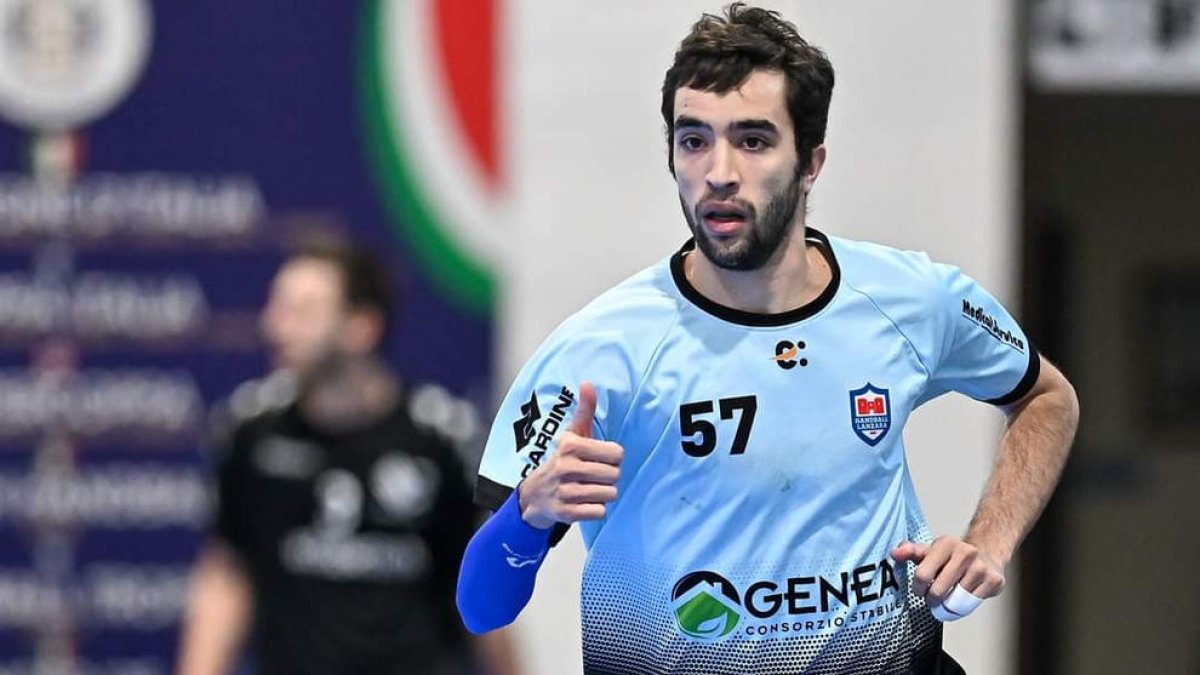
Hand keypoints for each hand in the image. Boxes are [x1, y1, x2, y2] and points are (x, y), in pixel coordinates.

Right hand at [518, 382, 622, 528]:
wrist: (534, 495)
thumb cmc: (563, 460)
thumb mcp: (572, 434)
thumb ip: (584, 410)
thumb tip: (588, 383)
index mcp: (571, 446)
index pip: (617, 453)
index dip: (613, 458)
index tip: (600, 458)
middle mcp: (566, 467)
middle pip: (615, 475)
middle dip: (609, 477)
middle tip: (593, 475)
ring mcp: (565, 491)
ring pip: (610, 494)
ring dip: (603, 493)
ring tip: (588, 488)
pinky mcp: (566, 513)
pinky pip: (600, 512)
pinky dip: (595, 510)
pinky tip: (583, 502)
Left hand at [891, 537, 1004, 618]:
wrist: (986, 555)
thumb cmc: (952, 556)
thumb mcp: (930, 551)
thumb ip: (910, 552)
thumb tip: (895, 553)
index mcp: (946, 543)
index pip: (922, 574)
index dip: (918, 588)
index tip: (920, 591)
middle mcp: (965, 552)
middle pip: (938, 590)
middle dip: (932, 600)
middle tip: (933, 598)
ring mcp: (980, 567)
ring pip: (955, 600)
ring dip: (948, 604)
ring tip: (948, 597)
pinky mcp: (993, 580)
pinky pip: (971, 603)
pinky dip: (964, 606)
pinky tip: (963, 596)